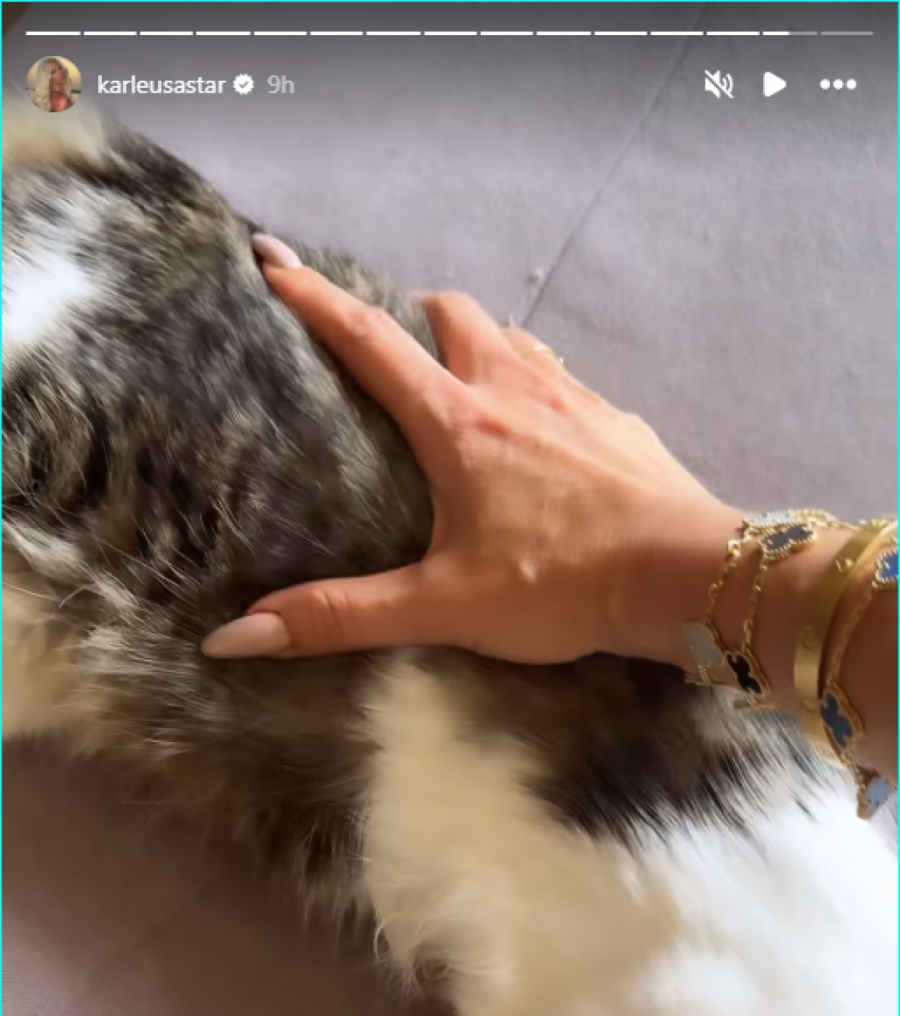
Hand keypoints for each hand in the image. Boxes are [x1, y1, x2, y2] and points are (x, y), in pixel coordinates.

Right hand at [203, 264, 740, 666]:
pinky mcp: (618, 423)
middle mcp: (513, 388)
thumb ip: (342, 617)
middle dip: (409, 311)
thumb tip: (236, 637)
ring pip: (513, 338)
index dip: (313, 296)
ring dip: (476, 341)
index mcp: (457, 421)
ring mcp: (574, 398)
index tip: (271, 257)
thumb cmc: (563, 584)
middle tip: (384, 341)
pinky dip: (535, 384)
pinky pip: (564, 380)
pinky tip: (541, 431)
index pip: (369, 340)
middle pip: (450, 313)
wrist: (688, 577)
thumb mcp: (443, 607)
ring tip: (458, 379)